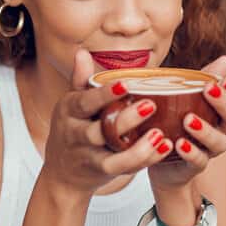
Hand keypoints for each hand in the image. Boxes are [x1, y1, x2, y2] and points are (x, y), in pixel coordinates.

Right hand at [39, 49, 173, 194]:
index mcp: (69, 111)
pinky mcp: (102, 172)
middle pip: (99, 131)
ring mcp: (89, 156)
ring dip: (138, 148)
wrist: (61, 173)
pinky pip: (124, 168)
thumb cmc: (73, 130)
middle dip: (125, 120)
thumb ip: (80, 80)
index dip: (105, 94)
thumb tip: (82, 53)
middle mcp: (76, 135)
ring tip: (159, 135)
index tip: (126, 84)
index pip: (86, 102)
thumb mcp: (71, 105)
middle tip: (150, 105)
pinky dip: (145, 159)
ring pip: (113, 157)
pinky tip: (164, 148)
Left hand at [148, 55, 225, 191]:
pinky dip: (191, 152)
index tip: (224, 78)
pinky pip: (198, 161)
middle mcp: (221, 131)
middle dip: (224, 104)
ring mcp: (209, 150)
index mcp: (221, 112)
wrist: (158, 155)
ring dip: (206, 130)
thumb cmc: (174, 119)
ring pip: (219, 142)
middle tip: (210, 89)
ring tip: (188, 119)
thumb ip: (202, 79)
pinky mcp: (193, 166)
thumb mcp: (183, 96)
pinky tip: (179, 143)